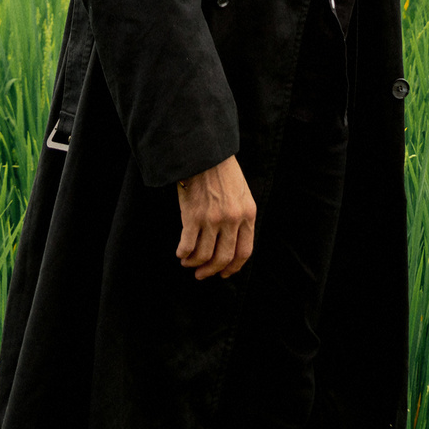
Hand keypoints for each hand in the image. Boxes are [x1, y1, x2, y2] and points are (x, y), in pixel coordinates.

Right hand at [175, 155, 256, 280]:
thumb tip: (231, 244)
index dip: (233, 267)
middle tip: (202, 275)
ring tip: (188, 263)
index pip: (245, 252)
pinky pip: (187, 245)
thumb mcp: (242, 193)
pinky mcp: (192, 216)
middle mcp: (232, 220)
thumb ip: (240, 216)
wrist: (204, 152)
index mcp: (248, 214)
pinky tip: (180, 253)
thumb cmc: (222, 171)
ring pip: (204, 255)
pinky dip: (183, 253)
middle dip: (212, 271)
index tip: (224, 273)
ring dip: (194, 264)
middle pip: (223, 257)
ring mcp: (212, 219)